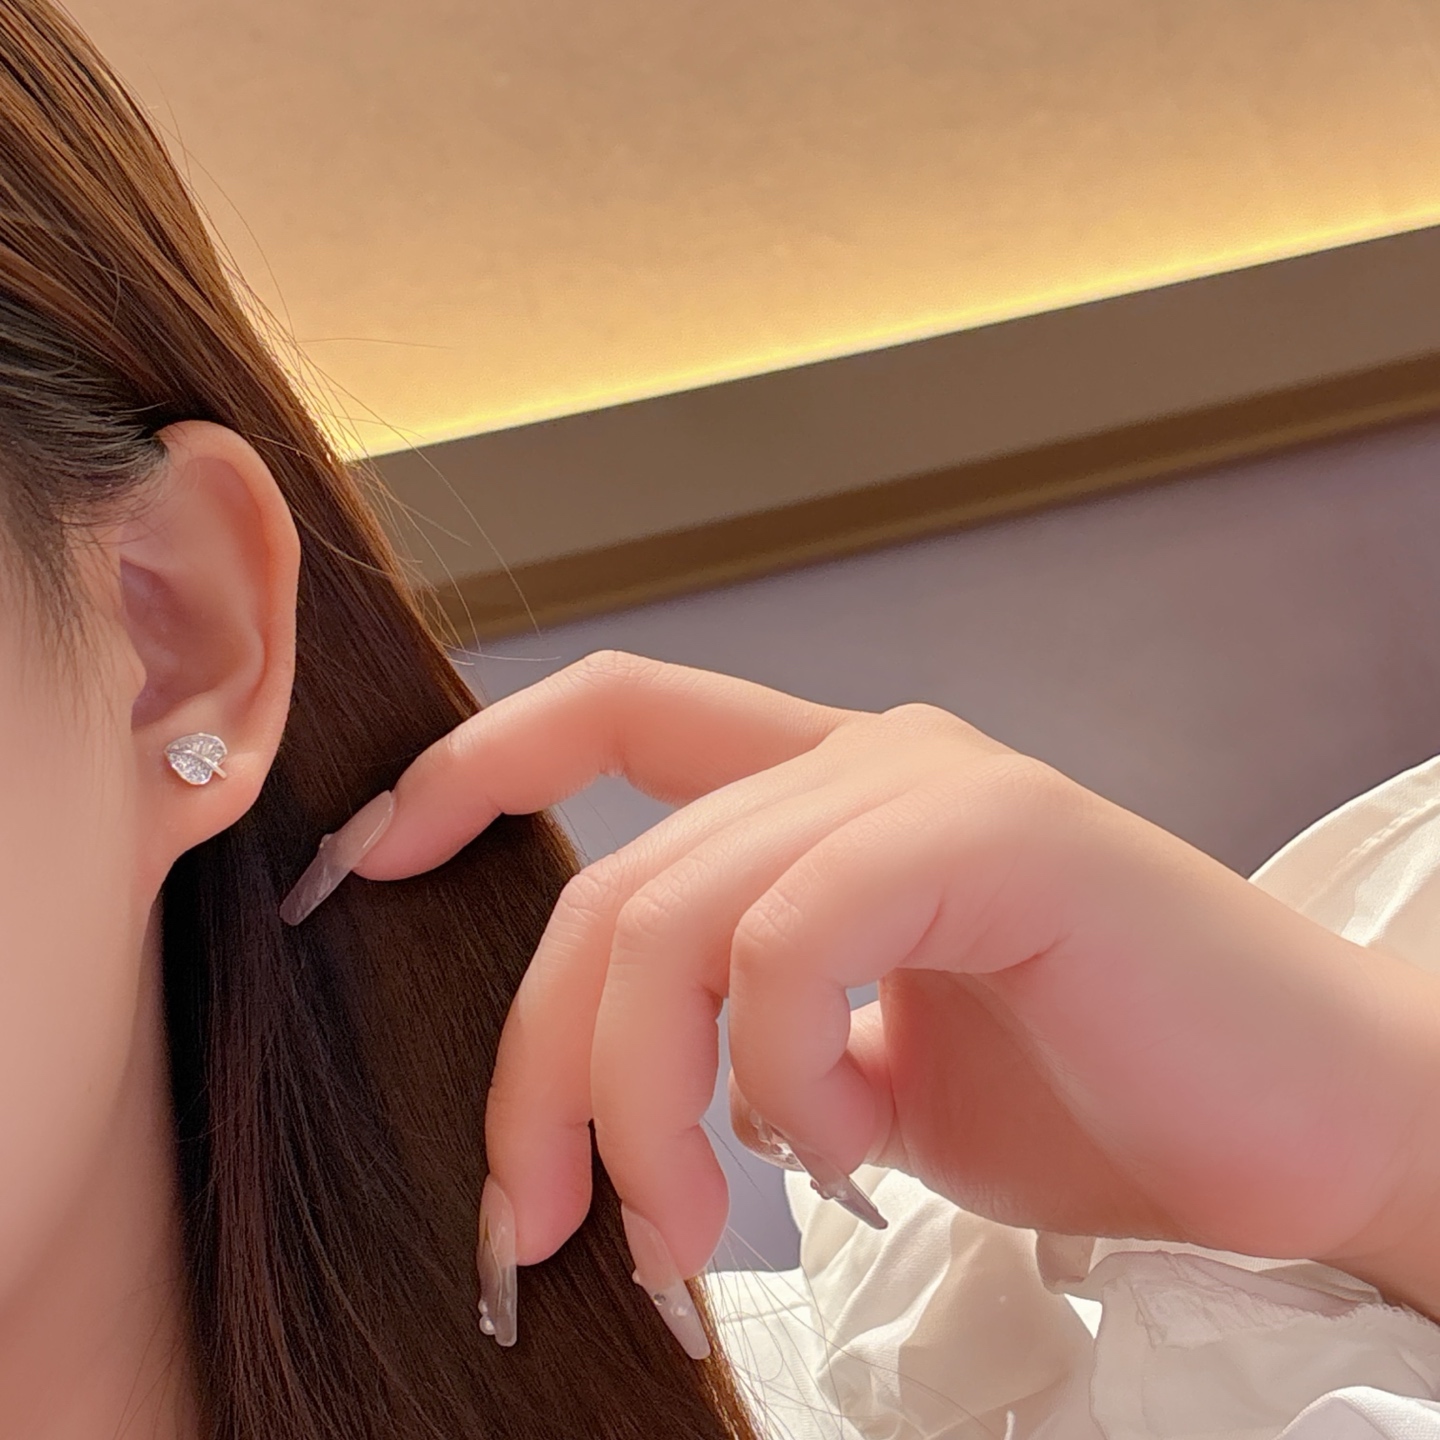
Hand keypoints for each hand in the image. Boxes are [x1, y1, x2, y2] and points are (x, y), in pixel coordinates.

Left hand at [345, 651, 1439, 1324]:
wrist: (1304, 1130)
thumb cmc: (1090, 1098)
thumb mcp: (857, 1071)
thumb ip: (745, 1033)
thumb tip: (603, 1104)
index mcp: (824, 796)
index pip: (611, 713)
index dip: (471, 767)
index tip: (365, 867)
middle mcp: (864, 759)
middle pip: (606, 878)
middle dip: (536, 1067)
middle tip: (548, 1225)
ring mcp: (928, 783)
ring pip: (672, 910)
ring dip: (649, 1099)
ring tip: (706, 1220)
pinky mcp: (999, 832)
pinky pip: (793, 938)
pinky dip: (783, 1074)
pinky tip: (857, 1146)